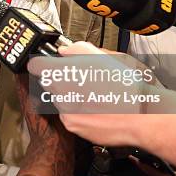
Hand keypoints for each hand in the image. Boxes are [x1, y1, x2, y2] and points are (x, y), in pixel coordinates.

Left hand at [27, 41, 160, 145]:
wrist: (140, 114)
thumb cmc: (125, 85)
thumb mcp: (102, 55)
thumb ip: (77, 50)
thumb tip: (65, 52)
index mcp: (62, 71)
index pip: (35, 65)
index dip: (43, 63)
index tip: (49, 64)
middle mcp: (58, 92)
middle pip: (49, 83)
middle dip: (61, 80)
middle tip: (83, 79)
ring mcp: (64, 110)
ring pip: (61, 99)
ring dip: (71, 96)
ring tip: (95, 95)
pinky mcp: (72, 126)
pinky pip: (69, 115)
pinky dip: (79, 112)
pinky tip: (97, 108)